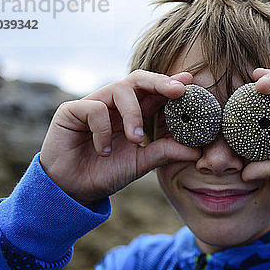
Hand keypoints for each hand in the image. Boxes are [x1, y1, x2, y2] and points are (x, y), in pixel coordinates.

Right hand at [40, 69, 200, 206]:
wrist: (73, 189)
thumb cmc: (107, 172)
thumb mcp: (142, 163)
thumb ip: (166, 153)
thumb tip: (198, 152)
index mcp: (133, 113)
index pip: (154, 93)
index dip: (171, 84)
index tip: (191, 80)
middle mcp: (115, 105)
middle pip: (138, 79)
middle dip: (160, 82)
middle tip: (178, 91)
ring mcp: (94, 105)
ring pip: (120, 90)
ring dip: (133, 115)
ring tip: (136, 140)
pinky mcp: (71, 110)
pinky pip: (95, 109)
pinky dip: (103, 131)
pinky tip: (104, 151)